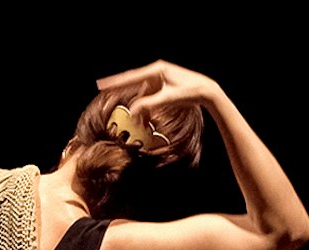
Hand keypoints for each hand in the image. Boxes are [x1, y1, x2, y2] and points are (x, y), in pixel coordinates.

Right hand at [95, 60, 222, 124]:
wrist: (207, 91)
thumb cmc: (190, 92)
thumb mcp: (167, 99)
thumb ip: (148, 104)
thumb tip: (133, 110)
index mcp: (156, 70)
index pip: (130, 77)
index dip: (115, 82)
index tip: (101, 85)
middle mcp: (157, 71)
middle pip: (133, 81)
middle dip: (120, 88)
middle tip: (102, 89)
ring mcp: (161, 78)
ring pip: (142, 91)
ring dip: (139, 105)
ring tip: (139, 121)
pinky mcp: (164, 85)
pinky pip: (150, 95)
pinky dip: (146, 105)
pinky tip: (146, 117)